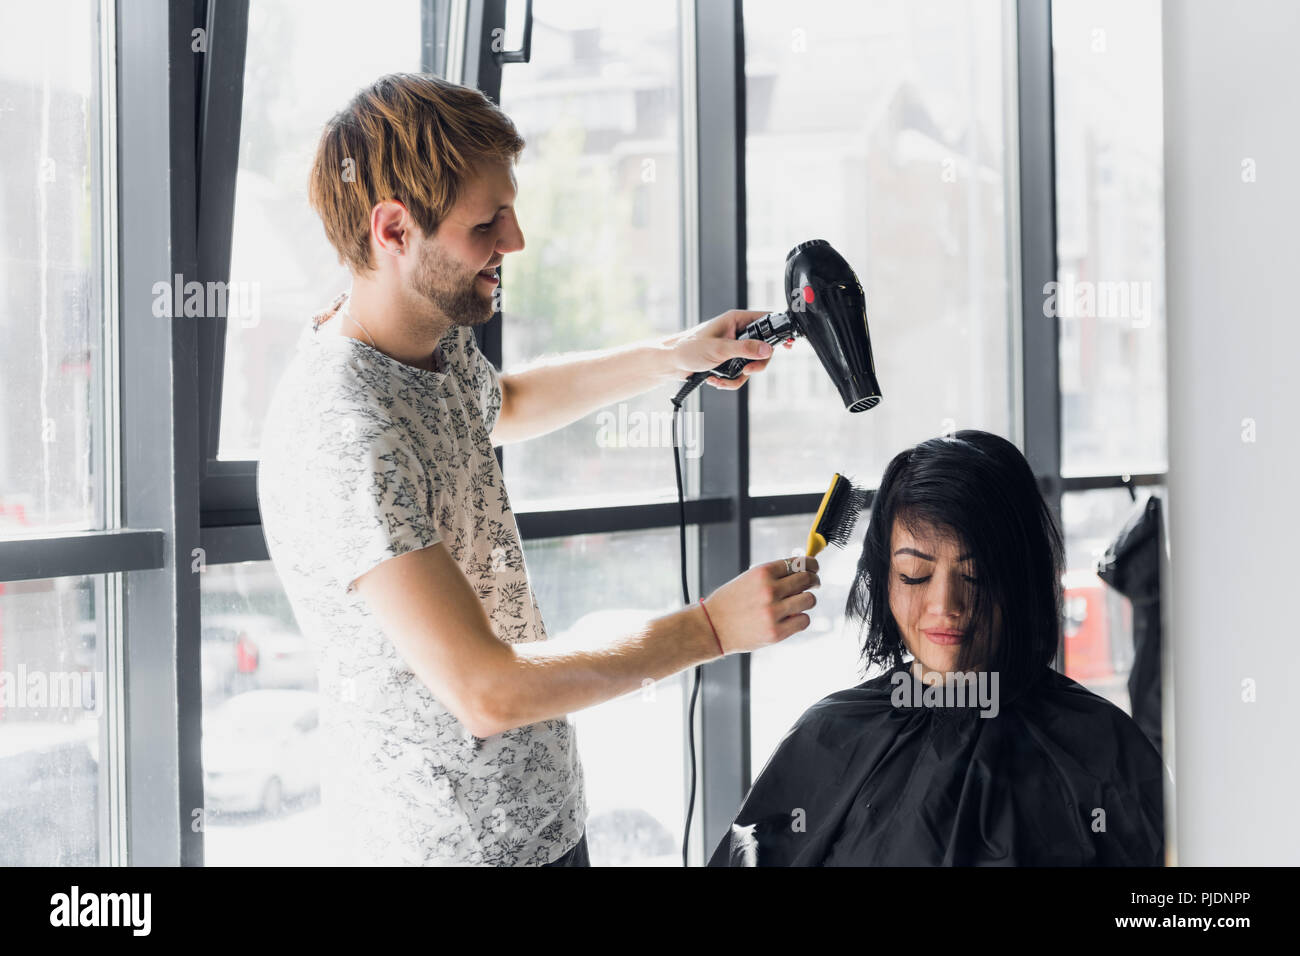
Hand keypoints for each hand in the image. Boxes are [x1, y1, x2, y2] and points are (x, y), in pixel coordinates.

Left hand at [665, 309, 782, 389]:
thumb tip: (768, 349)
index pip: (766, 320)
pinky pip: (739, 374)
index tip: (789, 344)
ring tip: (721, 378)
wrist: (670, 364)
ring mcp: (732, 348)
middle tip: (747, 370)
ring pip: (751, 364)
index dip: (779, 332)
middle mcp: (736, 332)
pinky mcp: (727, 361)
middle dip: (755, 364)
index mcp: (736, 320)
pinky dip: (729, 381)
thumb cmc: (688, 349)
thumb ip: (745, 349)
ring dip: (739, 376)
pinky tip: (715, 380)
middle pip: (762, 348)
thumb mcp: (720, 349)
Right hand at [701, 556, 819, 653]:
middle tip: (813, 584)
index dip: (811, 565)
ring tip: (798, 603)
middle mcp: (769, 590)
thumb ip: (774, 574)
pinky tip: (791, 617)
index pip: (799, 562)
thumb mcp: (748, 579)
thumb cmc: (730, 602)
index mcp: (762, 572)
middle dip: (814, 580)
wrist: (712, 627)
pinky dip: (801, 618)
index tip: (814, 568)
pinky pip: (804, 621)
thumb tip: (802, 568)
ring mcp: (773, 612)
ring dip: (807, 600)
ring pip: (809, 600)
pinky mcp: (776, 632)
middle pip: (807, 579)